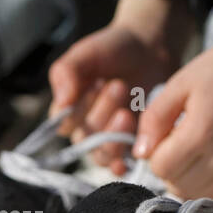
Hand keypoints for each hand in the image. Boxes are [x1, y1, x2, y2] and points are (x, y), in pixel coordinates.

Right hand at [48, 0, 192, 173]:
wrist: (150, 47)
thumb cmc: (113, 48)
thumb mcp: (85, 53)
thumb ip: (66, 73)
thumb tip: (62, 104)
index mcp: (68, 109)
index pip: (64, 124)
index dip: (79, 111)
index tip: (96, 83)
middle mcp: (85, 128)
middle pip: (85, 139)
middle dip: (101, 114)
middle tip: (119, 86)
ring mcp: (108, 140)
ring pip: (102, 154)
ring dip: (113, 138)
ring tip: (127, 113)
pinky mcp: (131, 145)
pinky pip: (122, 163)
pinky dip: (123, 165)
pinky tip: (131, 156)